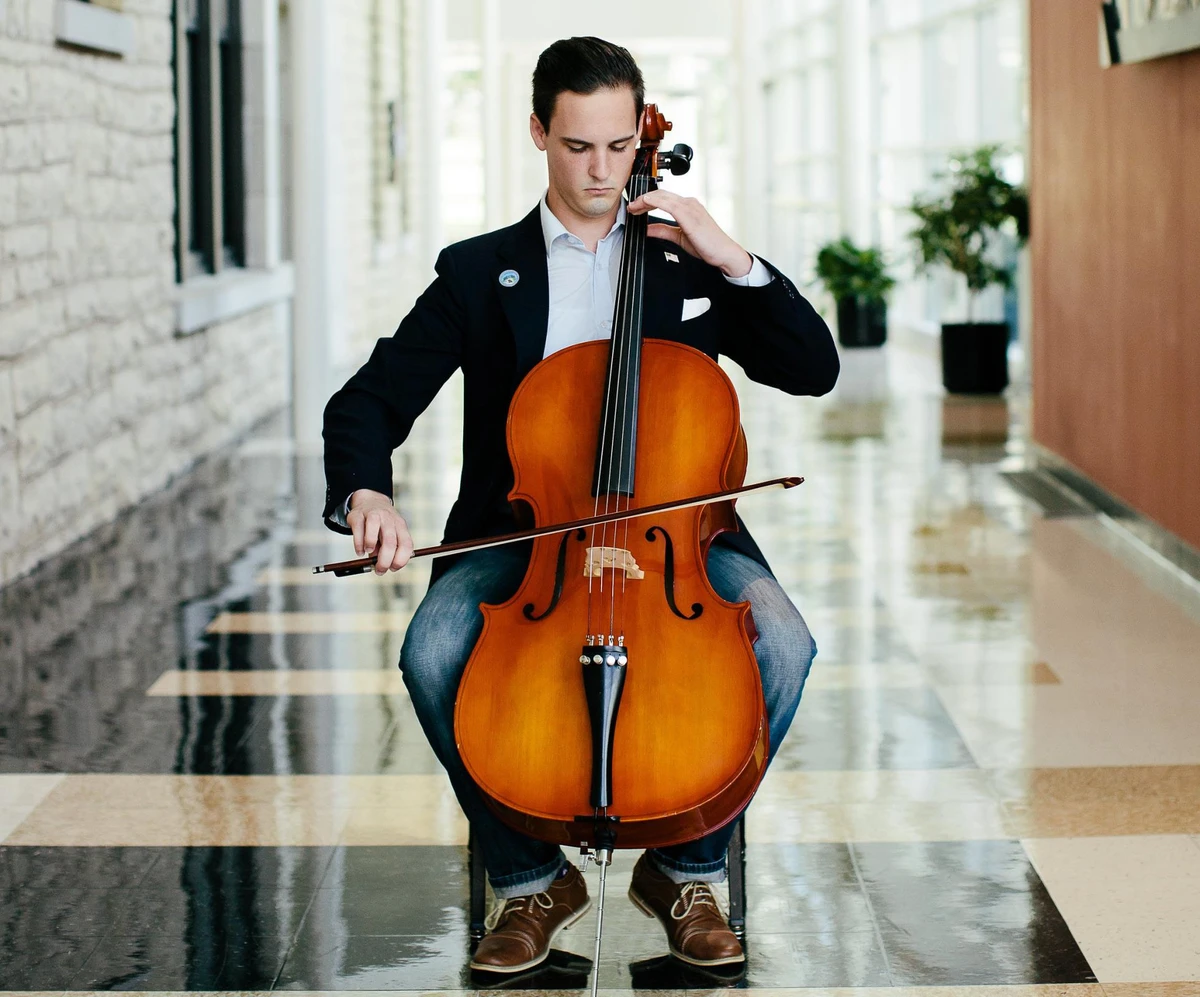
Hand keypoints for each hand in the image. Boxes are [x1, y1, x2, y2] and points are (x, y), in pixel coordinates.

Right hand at [347, 489, 412, 573]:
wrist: (370, 501)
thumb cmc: (382, 524)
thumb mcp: (389, 534)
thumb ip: (387, 550)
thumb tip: (381, 566)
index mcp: (400, 526)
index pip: (406, 544)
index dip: (401, 559)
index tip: (393, 568)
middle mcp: (389, 519)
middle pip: (390, 541)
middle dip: (385, 560)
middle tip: (379, 570)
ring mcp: (374, 515)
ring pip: (374, 529)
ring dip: (370, 545)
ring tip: (368, 552)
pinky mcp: (358, 515)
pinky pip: (358, 529)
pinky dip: (358, 544)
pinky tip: (360, 551)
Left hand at [626, 189, 752, 277]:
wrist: (724, 253)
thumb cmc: (708, 246)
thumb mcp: (679, 237)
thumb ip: (663, 231)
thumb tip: (648, 229)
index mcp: (688, 207)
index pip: (664, 198)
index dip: (647, 200)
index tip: (635, 207)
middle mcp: (689, 203)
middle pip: (661, 194)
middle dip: (643, 199)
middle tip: (630, 206)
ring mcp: (690, 207)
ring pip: (663, 196)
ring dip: (645, 200)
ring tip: (633, 207)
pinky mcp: (690, 215)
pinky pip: (669, 204)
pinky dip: (655, 201)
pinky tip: (645, 203)